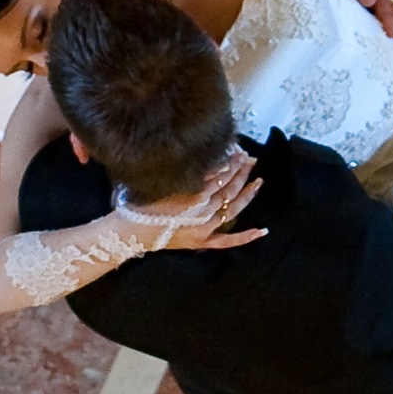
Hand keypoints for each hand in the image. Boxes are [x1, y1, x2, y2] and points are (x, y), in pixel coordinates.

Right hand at [119, 150, 266, 252]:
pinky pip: (227, 241)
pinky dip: (245, 237)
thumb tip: (210, 163)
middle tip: (250, 160)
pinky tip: (262, 231)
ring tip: (258, 181)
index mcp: (194, 193)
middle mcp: (203, 210)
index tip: (238, 151)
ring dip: (246, 194)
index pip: (219, 174)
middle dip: (241, 172)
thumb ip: (189, 174)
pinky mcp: (202, 242)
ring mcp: (205, 228)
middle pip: (228, 188)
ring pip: (232, 208)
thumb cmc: (141, 203)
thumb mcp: (165, 181)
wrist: (131, 231)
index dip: (231, 162)